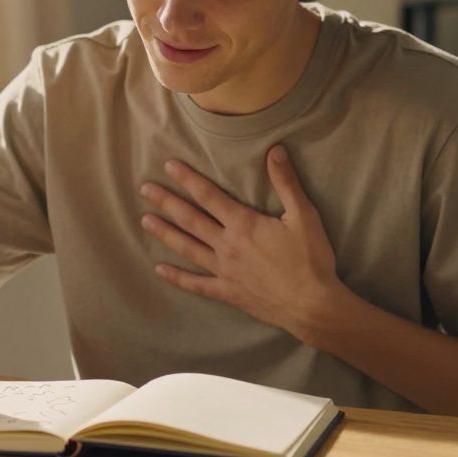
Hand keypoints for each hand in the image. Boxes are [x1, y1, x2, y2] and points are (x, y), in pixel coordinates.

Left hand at [139, 144, 342, 343]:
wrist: (312, 305)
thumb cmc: (310, 259)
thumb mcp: (303, 216)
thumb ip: (286, 182)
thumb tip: (275, 150)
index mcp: (244, 224)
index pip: (209, 195)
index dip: (188, 179)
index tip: (169, 166)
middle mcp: (227, 245)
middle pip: (190, 219)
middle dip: (167, 202)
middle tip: (144, 189)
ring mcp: (224, 270)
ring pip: (187, 248)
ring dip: (165, 233)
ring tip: (145, 220)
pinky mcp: (227, 292)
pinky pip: (196, 285)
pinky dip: (177, 277)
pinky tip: (160, 270)